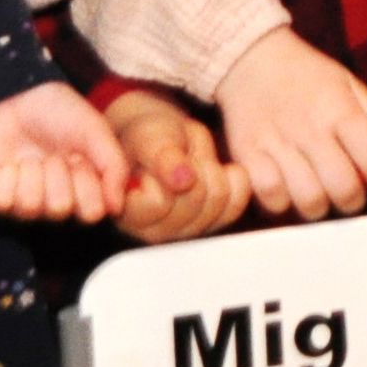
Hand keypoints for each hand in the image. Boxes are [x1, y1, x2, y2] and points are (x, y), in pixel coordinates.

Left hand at [0, 80, 128, 223]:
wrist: (20, 102)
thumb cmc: (61, 115)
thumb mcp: (95, 130)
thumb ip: (114, 166)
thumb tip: (117, 208)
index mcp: (83, 189)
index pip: (91, 212)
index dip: (88, 187)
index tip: (82, 160)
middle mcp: (55, 200)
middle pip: (60, 210)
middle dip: (59, 175)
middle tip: (57, 155)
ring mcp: (23, 201)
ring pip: (31, 206)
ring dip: (33, 173)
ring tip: (31, 157)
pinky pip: (2, 203)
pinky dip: (7, 178)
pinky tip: (10, 165)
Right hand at [109, 91, 252, 244]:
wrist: (163, 135)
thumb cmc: (147, 137)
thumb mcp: (148, 138)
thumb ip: (161, 159)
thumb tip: (184, 180)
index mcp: (129, 214)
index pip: (160, 203)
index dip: (167, 171)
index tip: (158, 158)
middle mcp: (155, 231)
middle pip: (196, 200)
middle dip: (194, 166)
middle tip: (180, 155)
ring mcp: (186, 230)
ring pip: (219, 199)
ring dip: (211, 169)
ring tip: (192, 162)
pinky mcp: (214, 222)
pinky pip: (238, 200)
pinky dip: (233, 177)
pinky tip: (215, 169)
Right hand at [214, 27, 366, 219]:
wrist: (252, 58)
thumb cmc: (307, 75)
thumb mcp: (350, 84)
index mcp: (341, 109)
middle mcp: (311, 129)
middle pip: (345, 190)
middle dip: (355, 201)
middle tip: (352, 194)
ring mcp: (277, 144)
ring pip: (309, 201)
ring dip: (321, 206)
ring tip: (320, 191)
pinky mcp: (248, 156)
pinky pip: (272, 199)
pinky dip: (284, 201)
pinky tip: (288, 186)